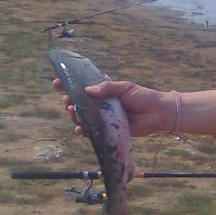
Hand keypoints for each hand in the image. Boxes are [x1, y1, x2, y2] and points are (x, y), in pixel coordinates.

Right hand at [53, 78, 176, 137]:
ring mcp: (104, 118)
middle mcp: (102, 105)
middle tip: (66, 101)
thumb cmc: (143, 97)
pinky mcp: (109, 131)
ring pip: (84, 118)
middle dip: (69, 102)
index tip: (57, 82)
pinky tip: (79, 129)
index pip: (83, 88)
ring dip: (75, 116)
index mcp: (104, 92)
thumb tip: (87, 90)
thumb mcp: (125, 88)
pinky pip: (93, 132)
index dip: (69, 86)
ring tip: (72, 111)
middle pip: (80, 104)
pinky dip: (84, 131)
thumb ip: (107, 88)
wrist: (158, 113)